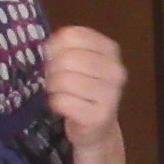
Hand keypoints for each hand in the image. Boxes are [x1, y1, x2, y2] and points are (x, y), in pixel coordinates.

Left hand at [44, 25, 126, 148]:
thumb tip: (49, 45)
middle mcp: (115, 71)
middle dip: (52, 69)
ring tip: (58, 92)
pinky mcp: (98, 116)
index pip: (74, 36)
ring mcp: (110, 95)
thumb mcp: (82, 62)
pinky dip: (55, 103)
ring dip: (53, 87)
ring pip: (64, 80)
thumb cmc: (85, 89)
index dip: (56, 45)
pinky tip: (63, 105)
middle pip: (68, 58)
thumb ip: (68, 47)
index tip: (53, 55)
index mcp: (110, 50)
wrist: (98, 128)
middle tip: (54, 78)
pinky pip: (63, 102)